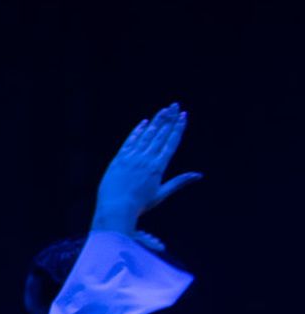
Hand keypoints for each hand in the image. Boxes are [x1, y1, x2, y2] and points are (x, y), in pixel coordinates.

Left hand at [90, 104, 198, 234]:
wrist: (115, 208)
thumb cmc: (140, 205)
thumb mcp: (162, 193)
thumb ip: (180, 182)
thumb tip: (199, 175)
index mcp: (158, 167)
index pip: (171, 142)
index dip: (178, 127)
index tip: (183, 115)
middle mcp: (147, 159)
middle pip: (160, 134)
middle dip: (169, 119)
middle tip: (175, 105)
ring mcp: (132, 157)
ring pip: (146, 135)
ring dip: (156, 121)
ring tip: (163, 110)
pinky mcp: (119, 159)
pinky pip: (130, 141)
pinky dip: (137, 131)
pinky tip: (144, 122)